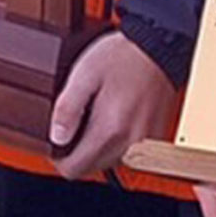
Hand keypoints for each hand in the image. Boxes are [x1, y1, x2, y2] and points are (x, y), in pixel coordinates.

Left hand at [49, 31, 176, 179]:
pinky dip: (116, 143)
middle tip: (73, 126)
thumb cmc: (123, 57)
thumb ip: (67, 108)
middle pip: (90, 169)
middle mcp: (130, 142)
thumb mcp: (84, 75)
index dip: (57, 157)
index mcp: (110, 129)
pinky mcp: (154, 139)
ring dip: (97, 149)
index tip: (56, 140)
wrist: (159, 47)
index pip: (74, 168)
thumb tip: (57, 137)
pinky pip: (127, 154)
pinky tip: (113, 120)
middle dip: (76, 153)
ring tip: (94, 119)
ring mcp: (145, 143)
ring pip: (109, 163)